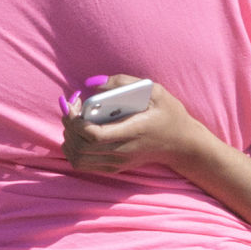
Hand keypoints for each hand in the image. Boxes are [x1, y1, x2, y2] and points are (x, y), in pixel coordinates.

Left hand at [61, 76, 204, 173]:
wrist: (182, 144)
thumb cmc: (169, 114)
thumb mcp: (154, 90)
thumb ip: (123, 82)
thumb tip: (93, 84)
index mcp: (133, 131)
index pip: (96, 136)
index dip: (77, 124)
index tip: (75, 108)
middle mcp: (124, 151)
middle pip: (82, 147)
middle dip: (69, 127)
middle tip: (71, 110)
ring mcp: (118, 162)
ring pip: (79, 159)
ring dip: (69, 140)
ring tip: (73, 123)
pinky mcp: (115, 167)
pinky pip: (84, 165)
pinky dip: (73, 151)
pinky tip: (77, 136)